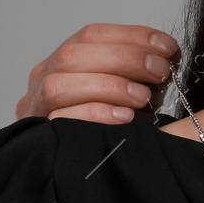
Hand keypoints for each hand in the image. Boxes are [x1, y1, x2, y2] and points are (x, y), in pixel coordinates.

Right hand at [16, 24, 179, 121]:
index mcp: (68, 59)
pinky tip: (125, 117)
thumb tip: (166, 52)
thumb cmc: (115, 120)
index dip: (130, 36)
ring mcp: (37, 106)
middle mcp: (44, 77)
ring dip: (109, 87)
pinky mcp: (41, 135)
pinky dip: (96, 114)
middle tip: (159, 72)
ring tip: (143, 97)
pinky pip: (60, 121)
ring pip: (59, 86)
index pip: (91, 35)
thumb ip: (142, 69)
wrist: (84, 167)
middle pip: (73, 55)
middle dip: (124, 59)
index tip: (165, 46)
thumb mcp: (131, 86)